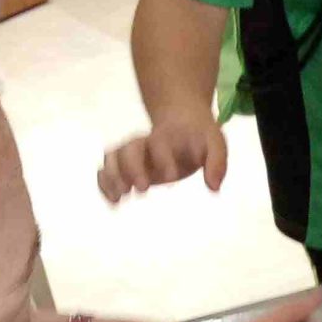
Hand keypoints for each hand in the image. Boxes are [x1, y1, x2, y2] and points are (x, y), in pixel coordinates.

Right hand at [98, 113, 227, 203]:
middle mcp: (144, 143)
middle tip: (143, 189)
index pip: (159, 145)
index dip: (163, 160)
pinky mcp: (126, 164)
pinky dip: (104, 183)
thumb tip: (214, 187)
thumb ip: (217, 162)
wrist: (182, 120)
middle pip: (129, 150)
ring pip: (112, 157)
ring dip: (112, 176)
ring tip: (121, 197)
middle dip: (132, 169)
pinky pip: (107, 169)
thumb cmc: (199, 137)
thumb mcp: (216, 143)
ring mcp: (133, 153)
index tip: (171, 176)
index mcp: (166, 137)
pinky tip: (113, 201)